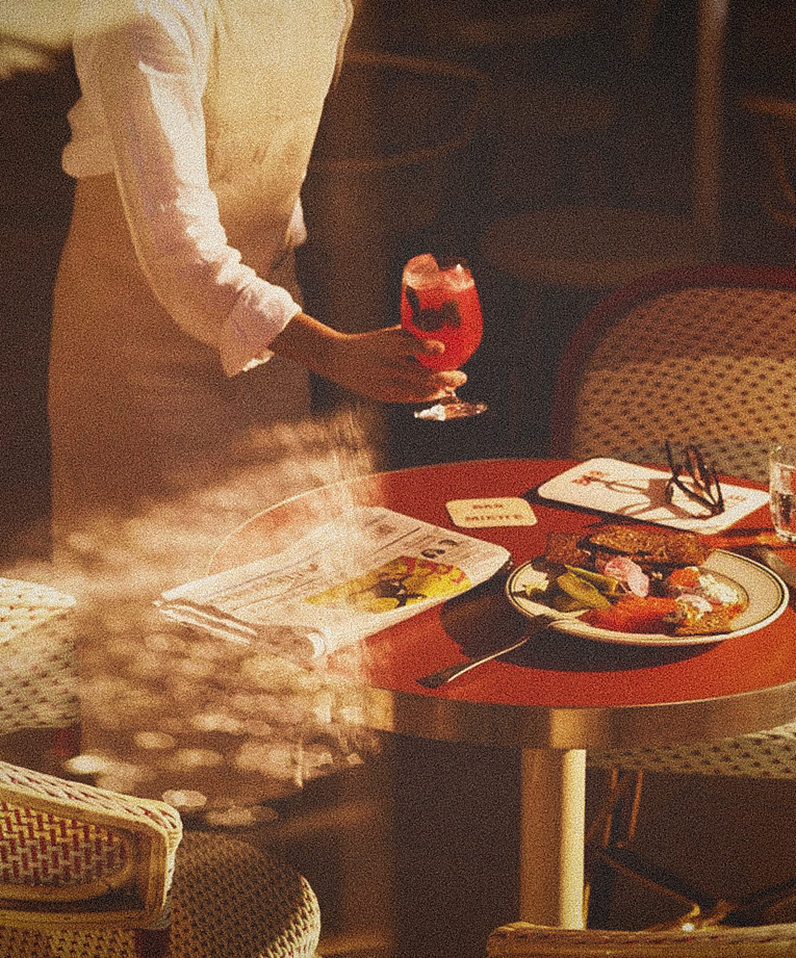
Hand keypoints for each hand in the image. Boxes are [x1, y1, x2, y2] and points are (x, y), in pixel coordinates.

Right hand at [328, 326, 466, 402]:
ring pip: (421, 391)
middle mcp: (390, 366)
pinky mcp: (385, 395)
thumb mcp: (387, 335)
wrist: (338, 360)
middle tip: (462, 376)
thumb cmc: (369, 344)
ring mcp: (388, 383)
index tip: (442, 347)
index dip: (429, 347)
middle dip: (448, 377)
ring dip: (440, 389)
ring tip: (452, 385)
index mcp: (390, 347)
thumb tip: (437, 333)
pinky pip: (412, 398)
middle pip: (424, 375)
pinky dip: (427, 396)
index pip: (412, 346)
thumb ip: (410, 335)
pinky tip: (437, 392)